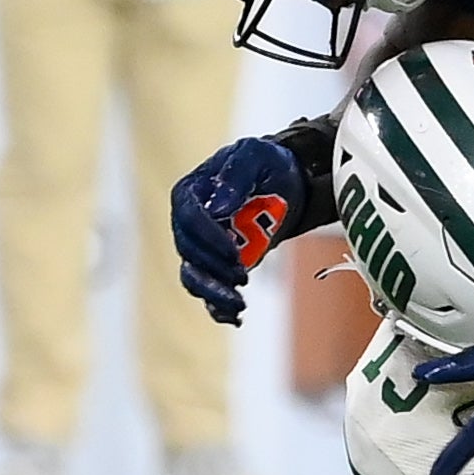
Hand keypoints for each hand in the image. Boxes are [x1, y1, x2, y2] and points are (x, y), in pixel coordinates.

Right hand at [169, 135, 305, 325]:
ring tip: (239, 305)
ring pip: (194, 276)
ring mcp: (203, 246)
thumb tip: (217, 208)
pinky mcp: (219, 264)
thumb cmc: (265, 163)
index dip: (209, 238)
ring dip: (212, 292)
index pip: (189, 218)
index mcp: (190, 192)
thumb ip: (235, 177)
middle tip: (243, 275)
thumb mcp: (255, 156)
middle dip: (213, 268)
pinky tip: (235, 318)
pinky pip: (209, 289)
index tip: (234, 251)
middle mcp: (189, 222)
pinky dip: (218, 306)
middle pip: (189, 251)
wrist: (284, 180)